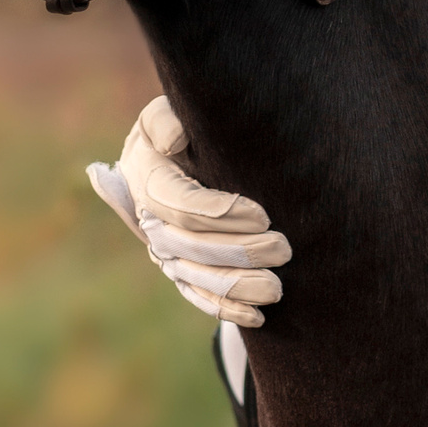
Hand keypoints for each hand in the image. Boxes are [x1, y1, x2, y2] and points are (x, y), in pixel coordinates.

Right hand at [86, 95, 289, 327]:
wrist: (178, 150)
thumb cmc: (185, 123)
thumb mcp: (169, 110)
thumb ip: (166, 119)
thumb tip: (173, 140)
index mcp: (143, 175)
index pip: (177, 203)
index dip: (219, 213)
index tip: (262, 215)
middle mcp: (148, 217)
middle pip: (191, 246)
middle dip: (240, 251)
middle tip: (283, 249)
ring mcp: (162, 249)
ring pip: (196, 277)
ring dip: (237, 286)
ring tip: (277, 288)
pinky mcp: (179, 269)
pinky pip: (197, 296)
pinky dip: (225, 309)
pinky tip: (256, 316)